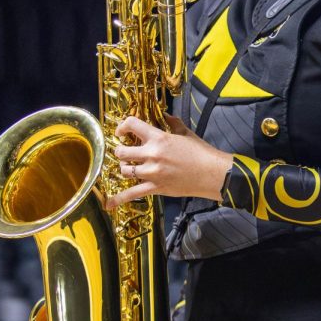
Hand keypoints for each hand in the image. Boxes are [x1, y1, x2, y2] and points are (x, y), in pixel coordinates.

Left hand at [105, 116, 233, 209]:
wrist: (211, 173)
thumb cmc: (201, 152)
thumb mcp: (186, 133)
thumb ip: (173, 123)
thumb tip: (166, 116)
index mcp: (159, 138)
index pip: (132, 125)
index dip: (122, 126)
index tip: (121, 132)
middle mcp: (152, 154)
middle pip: (122, 152)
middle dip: (120, 151)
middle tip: (124, 153)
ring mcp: (152, 172)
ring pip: (125, 170)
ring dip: (124, 168)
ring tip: (129, 168)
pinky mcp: (155, 187)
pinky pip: (132, 194)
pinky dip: (119, 199)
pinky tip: (109, 204)